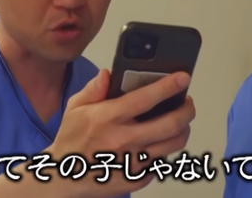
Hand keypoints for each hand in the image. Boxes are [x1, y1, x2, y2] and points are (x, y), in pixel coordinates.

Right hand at [47, 68, 194, 197]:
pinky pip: (161, 162)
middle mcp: (123, 140)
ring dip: (183, 129)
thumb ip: (94, 89)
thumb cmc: (71, 140)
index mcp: (108, 118)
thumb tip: (108, 74)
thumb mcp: (76, 108)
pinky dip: (163, 149)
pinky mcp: (137, 178)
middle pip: (170, 124)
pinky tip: (158, 141)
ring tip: (180, 121)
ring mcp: (132, 161)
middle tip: (187, 102)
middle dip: (186, 110)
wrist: (64, 177)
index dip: (168, 86)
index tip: (182, 77)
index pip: (146, 98)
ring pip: (173, 144)